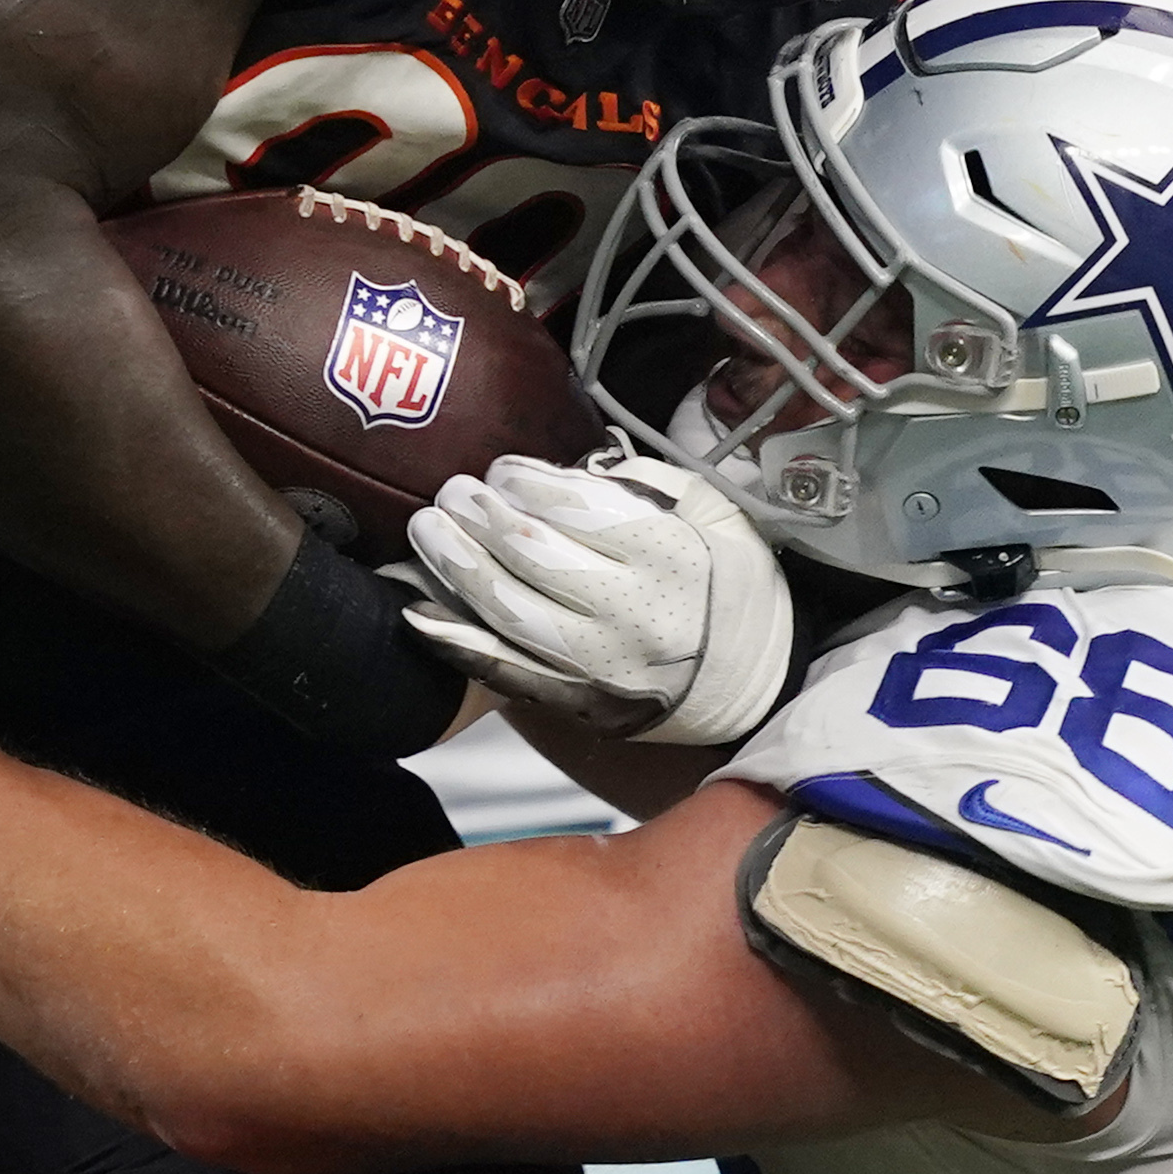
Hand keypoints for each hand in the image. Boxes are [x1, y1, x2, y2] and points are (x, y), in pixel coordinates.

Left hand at [402, 453, 793, 747]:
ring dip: (455, 565)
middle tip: (451, 490)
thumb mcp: (715, 514)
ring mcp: (602, 666)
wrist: (755, 680)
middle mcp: (633, 612)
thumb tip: (569, 470)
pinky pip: (506, 673)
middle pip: (530, 554)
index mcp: (671, 554)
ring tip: (428, 529)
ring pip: (507, 610)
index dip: (524, 483)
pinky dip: (456, 643)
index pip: (574, 509)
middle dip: (478, 515)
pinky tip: (417, 614)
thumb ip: (646, 483)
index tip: (501, 468)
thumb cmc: (732, 584)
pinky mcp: (580, 704)